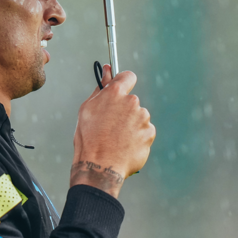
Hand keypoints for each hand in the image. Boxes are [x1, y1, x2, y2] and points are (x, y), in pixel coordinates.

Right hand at [69, 65, 154, 197]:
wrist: (100, 166)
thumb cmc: (89, 138)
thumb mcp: (87, 109)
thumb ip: (101, 88)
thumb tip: (107, 71)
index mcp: (115, 93)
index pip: (128, 76)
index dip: (124, 83)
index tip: (120, 91)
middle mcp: (132, 102)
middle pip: (131, 101)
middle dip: (124, 110)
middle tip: (111, 125)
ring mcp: (143, 118)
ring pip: (139, 117)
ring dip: (131, 124)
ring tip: (117, 139)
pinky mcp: (149, 133)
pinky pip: (144, 131)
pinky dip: (138, 137)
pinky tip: (125, 145)